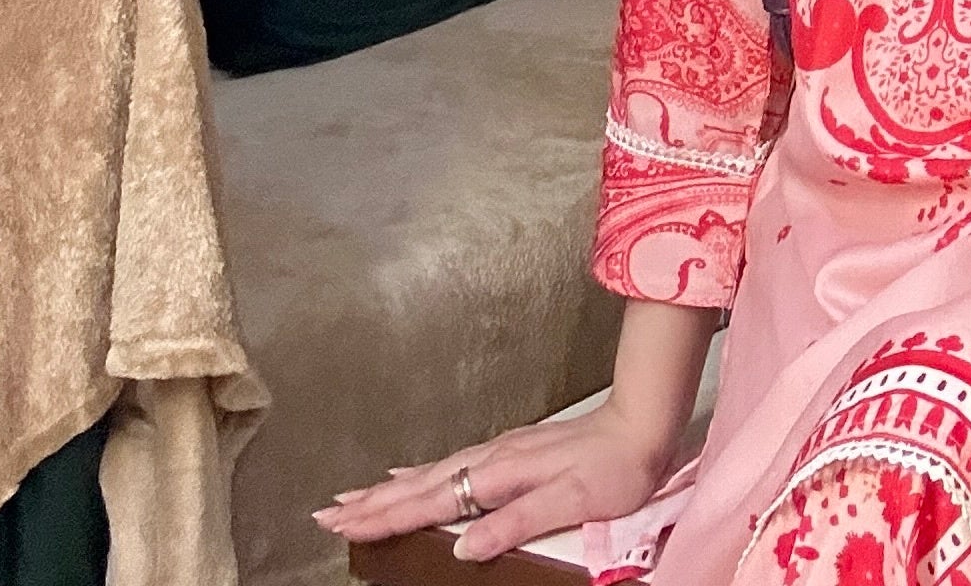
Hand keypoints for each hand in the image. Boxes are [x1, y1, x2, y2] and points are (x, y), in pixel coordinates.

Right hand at [314, 400, 670, 565]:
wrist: (642, 423)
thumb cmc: (613, 467)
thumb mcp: (569, 501)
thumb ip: (514, 522)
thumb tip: (463, 546)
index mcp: (500, 475)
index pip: (432, 501)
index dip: (387, 516)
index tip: (345, 522)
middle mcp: (492, 459)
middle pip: (421, 486)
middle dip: (373, 502)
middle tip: (328, 512)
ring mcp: (499, 453)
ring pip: (432, 474)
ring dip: (391, 489)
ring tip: (355, 497)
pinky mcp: (510, 453)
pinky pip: (452, 466)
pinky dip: (424, 475)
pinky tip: (414, 475)